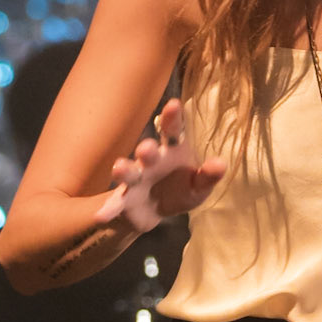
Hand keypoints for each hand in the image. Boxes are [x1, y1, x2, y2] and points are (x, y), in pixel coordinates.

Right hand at [94, 97, 224, 231]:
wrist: (157, 210)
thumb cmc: (181, 189)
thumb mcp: (199, 185)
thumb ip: (208, 176)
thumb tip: (221, 164)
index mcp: (171, 150)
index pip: (173, 130)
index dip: (172, 118)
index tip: (174, 105)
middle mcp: (151, 161)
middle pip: (147, 152)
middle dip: (147, 150)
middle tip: (147, 149)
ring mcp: (136, 179)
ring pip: (128, 172)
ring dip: (123, 170)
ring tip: (119, 168)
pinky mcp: (125, 198)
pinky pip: (116, 202)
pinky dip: (108, 208)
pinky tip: (101, 215)